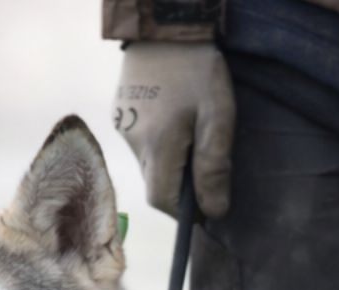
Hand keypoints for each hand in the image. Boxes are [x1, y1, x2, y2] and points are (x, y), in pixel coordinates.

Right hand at [113, 42, 234, 218]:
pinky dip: (159, 144)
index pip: (162, 201)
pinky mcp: (119, 112)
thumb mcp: (218, 117)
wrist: (166, 26)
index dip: (185, 214)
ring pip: (147, 163)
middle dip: (180, 188)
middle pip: (155, 184)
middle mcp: (132, 141)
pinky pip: (140, 143)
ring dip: (170, 164)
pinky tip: (175, 121)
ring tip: (192, 137)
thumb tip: (214, 211)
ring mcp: (121, 126)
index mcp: (157, 145)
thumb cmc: (198, 69)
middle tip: (206, 169)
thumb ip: (214, 166)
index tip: (207, 209)